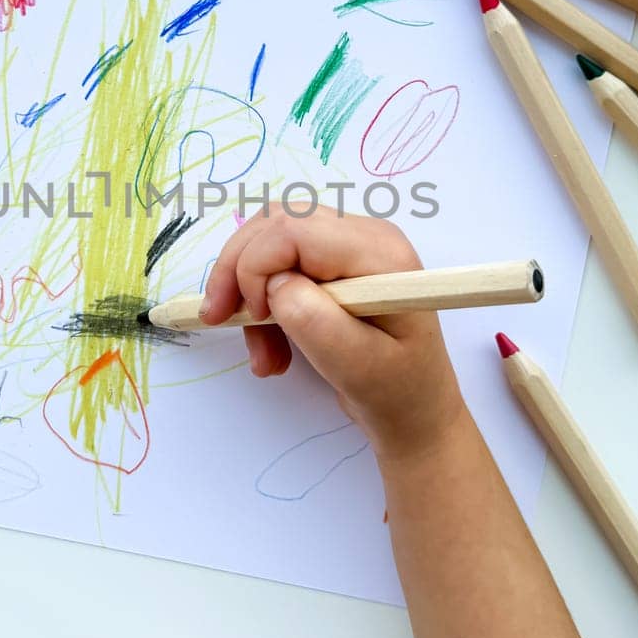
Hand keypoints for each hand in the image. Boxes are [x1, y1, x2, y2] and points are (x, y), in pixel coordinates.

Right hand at [199, 205, 467, 461]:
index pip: (295, 228)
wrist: (417, 415)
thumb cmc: (398, 394)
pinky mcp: (334, 267)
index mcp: (380, 254)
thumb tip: (274, 285)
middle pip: (277, 222)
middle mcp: (365, 237)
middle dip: (239, 271)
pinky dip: (263, 306)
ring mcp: (349, 248)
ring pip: (271, 243)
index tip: (250, 316)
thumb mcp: (357, 366)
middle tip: (219, 320)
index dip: (256, 264)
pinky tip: (271, 351)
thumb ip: (314, 320)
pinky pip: (280, 266)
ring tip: (262, 357)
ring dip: (249, 295)